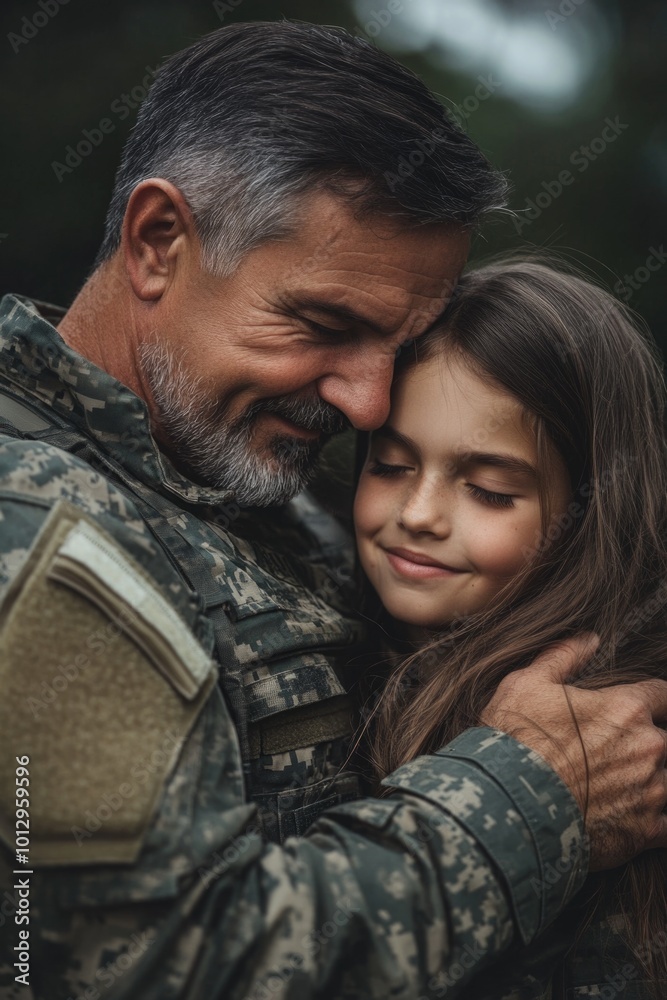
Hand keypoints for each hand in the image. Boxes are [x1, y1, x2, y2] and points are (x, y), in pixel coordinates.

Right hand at [480, 635, 666, 869]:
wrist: (506, 804)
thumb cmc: (515, 740)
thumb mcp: (527, 684)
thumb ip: (563, 657)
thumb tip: (588, 638)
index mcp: (626, 708)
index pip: (663, 693)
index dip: (653, 699)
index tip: (641, 707)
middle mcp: (648, 747)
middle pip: (666, 740)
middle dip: (645, 743)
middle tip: (614, 751)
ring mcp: (651, 792)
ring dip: (650, 781)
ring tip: (618, 786)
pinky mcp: (645, 831)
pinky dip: (653, 820)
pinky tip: (632, 818)